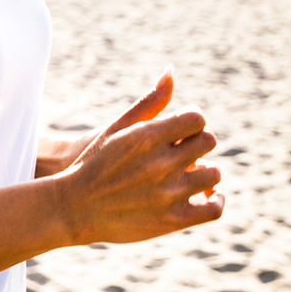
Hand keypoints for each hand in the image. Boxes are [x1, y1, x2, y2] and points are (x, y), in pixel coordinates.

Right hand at [54, 70, 224, 245]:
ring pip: (213, 174)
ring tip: (191, 175)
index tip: (183, 130)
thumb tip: (172, 71)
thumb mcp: (117, 127)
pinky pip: (212, 209)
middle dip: (199, 144)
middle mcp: (161, 163)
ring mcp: (169, 193)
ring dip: (206, 172)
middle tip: (186, 151)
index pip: (196, 118)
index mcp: (147, 136)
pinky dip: (216, 201)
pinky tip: (209, 197)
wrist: (74, 208)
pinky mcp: (172, 220)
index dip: (192, 122)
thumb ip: (149, 101)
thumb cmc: (94, 162)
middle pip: (208, 142)